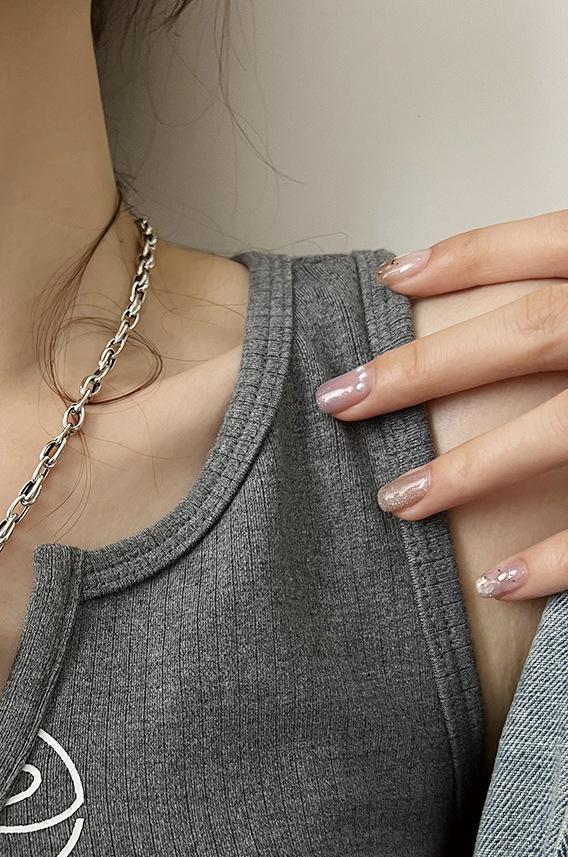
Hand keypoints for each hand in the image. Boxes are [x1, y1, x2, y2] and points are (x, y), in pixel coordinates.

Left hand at [313, 210, 567, 601]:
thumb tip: (483, 285)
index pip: (547, 246)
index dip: (468, 258)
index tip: (387, 278)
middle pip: (527, 333)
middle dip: (425, 368)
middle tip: (337, 401)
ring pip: (559, 429)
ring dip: (470, 470)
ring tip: (394, 501)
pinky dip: (553, 561)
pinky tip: (494, 585)